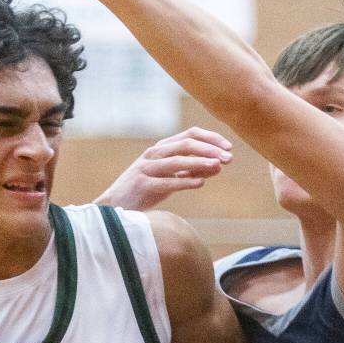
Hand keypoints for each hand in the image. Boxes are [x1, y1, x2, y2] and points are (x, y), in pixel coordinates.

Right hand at [97, 128, 232, 210]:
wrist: (114, 207)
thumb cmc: (144, 192)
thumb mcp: (168, 177)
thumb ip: (189, 171)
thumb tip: (217, 166)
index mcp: (160, 149)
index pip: (189, 135)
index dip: (211, 138)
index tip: (229, 147)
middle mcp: (153, 155)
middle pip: (185, 145)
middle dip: (209, 150)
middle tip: (229, 158)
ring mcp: (146, 170)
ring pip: (176, 162)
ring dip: (200, 163)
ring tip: (219, 166)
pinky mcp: (142, 186)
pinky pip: (167, 182)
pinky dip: (185, 182)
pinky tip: (201, 183)